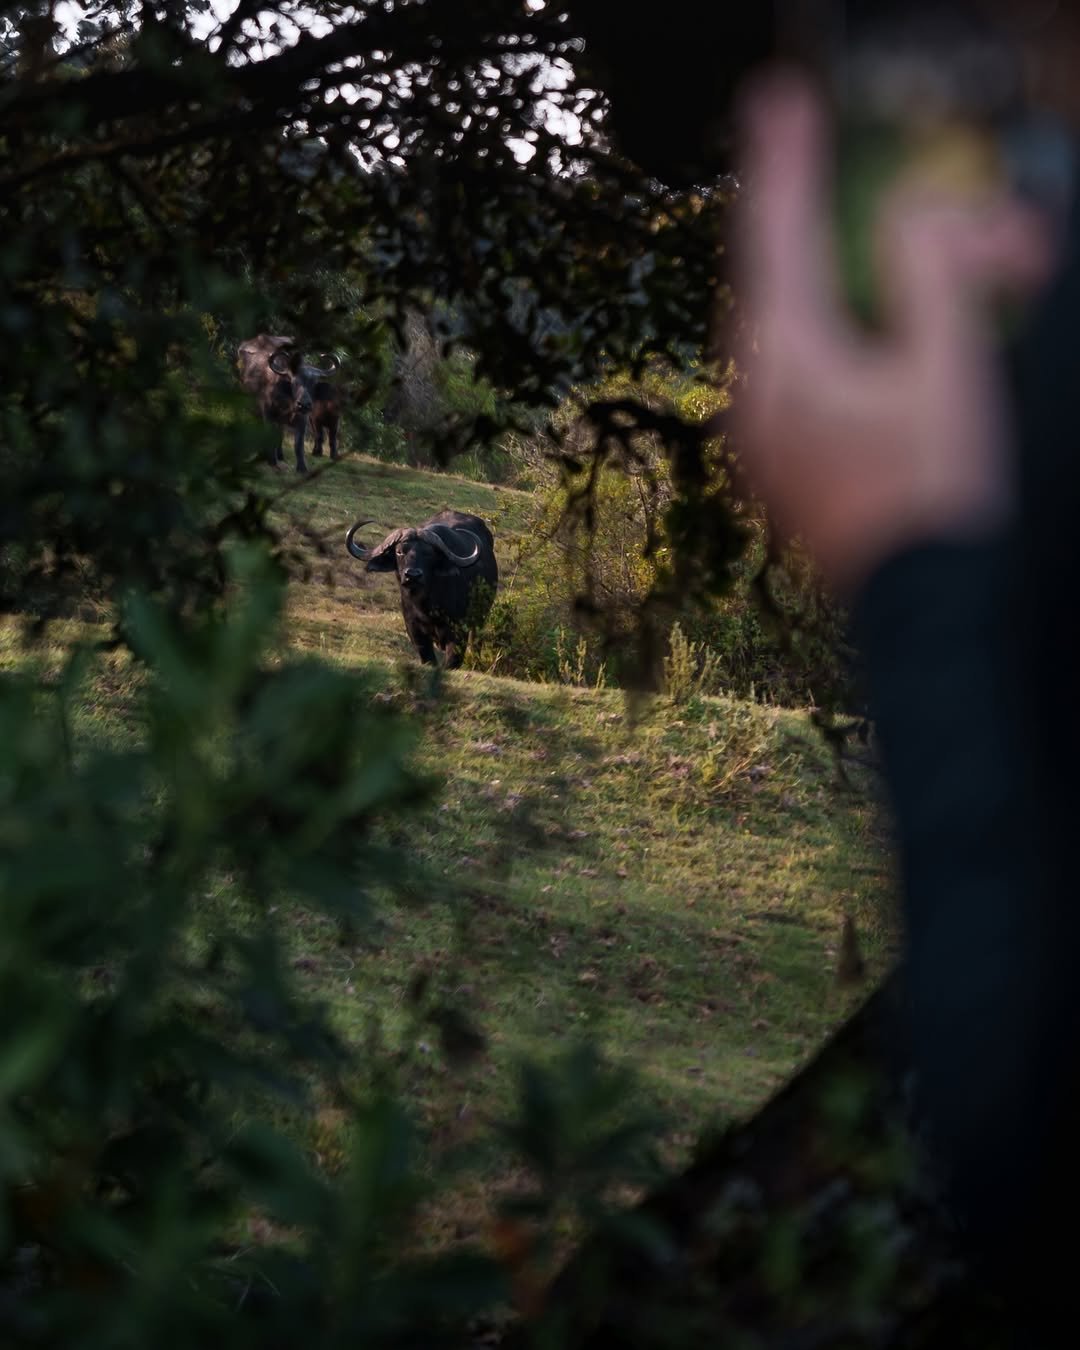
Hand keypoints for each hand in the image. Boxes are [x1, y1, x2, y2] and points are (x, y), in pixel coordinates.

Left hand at [731, 72, 1054, 596]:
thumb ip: (927, 275)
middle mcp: (755, 397)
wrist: (923, 610)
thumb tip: (909, 216)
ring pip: (786, 325)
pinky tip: (865, 334)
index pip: (778, 237)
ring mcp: (762, 436)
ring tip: (877, 257)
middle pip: (775, 278)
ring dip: (833, 283)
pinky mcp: (781, 463)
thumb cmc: (937, 496)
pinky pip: (795, 372)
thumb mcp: (948, 369)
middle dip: (817, 221)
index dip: (782, 162)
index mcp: (786, 365)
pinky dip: (830, 335)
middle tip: (824, 165)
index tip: (779, 98)